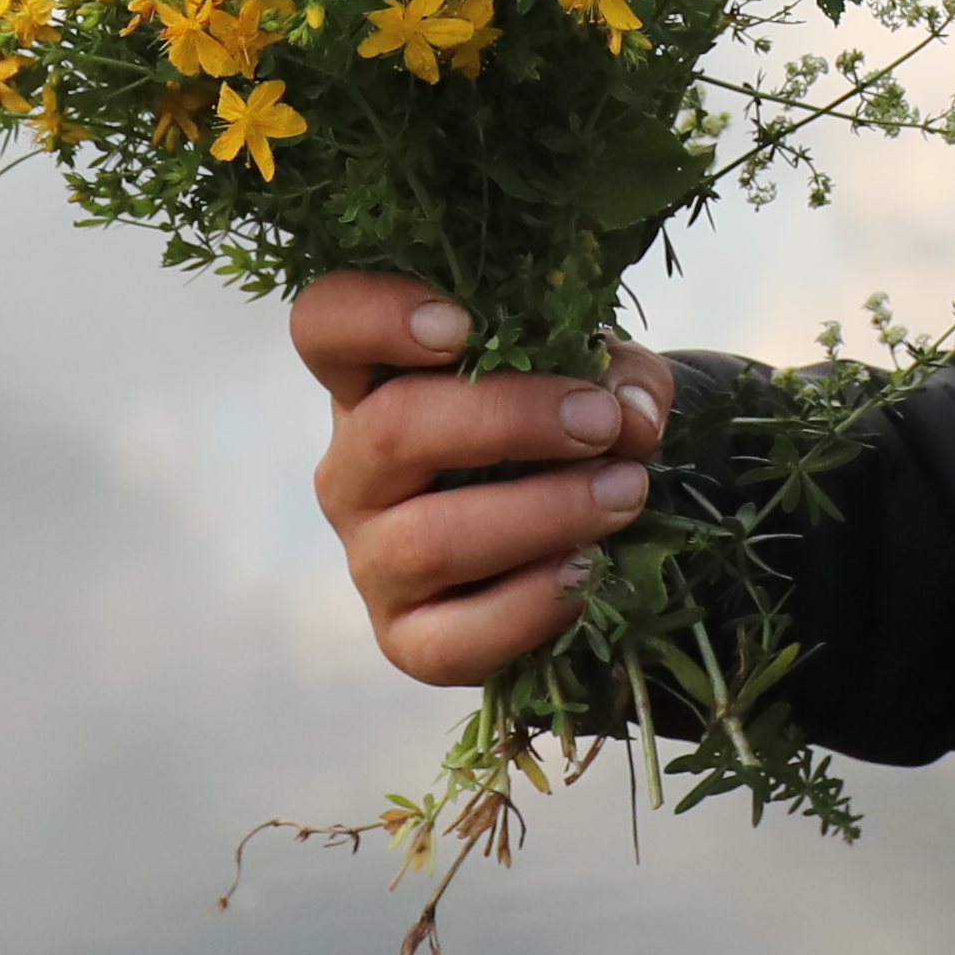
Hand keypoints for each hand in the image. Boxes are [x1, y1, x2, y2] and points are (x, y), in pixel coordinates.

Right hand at [292, 274, 674, 686]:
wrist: (580, 544)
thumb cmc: (564, 437)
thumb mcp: (595, 381)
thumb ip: (618, 378)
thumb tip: (630, 414)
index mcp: (376, 380)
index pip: (324, 325)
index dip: (374, 314)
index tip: (463, 327)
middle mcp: (353, 469)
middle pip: (389, 430)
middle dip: (508, 420)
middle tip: (600, 423)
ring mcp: (370, 559)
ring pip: (427, 538)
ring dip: (540, 512)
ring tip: (625, 494)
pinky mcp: (407, 640)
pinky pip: (452, 638)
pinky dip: (531, 604)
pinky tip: (589, 571)